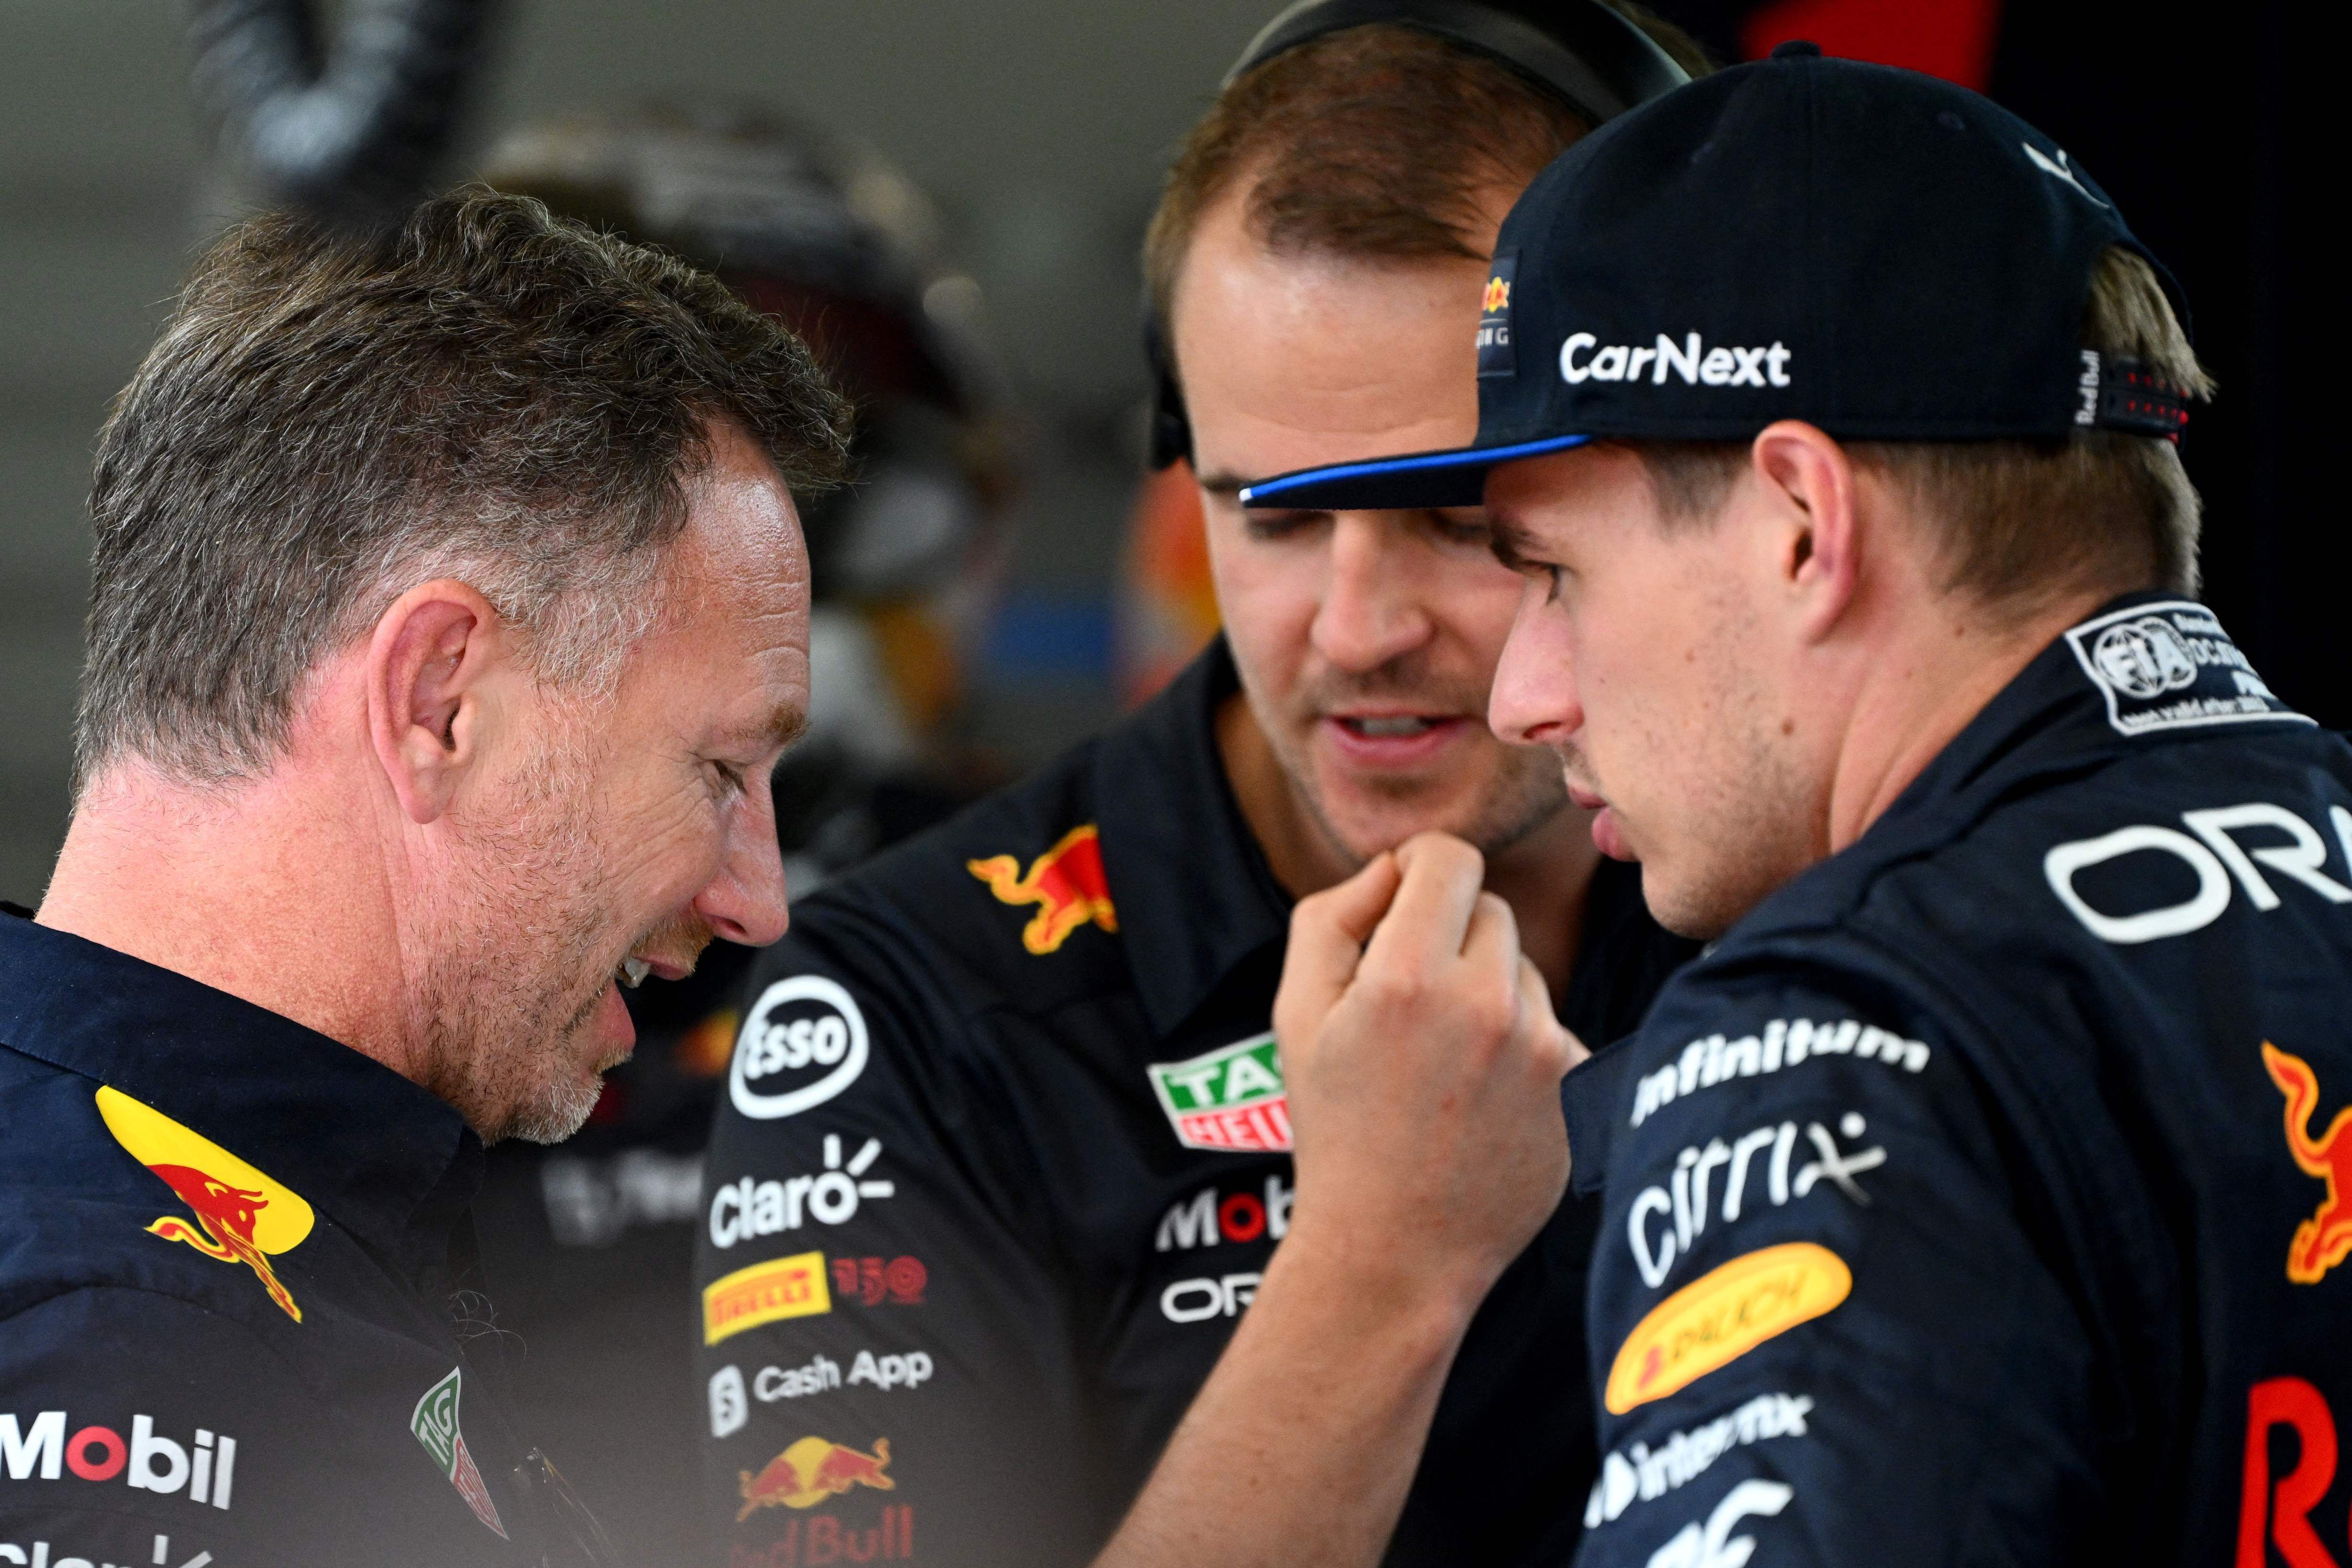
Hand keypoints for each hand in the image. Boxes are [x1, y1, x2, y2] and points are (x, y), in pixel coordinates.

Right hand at [1272, 832, 1586, 1324]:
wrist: (1393, 1251)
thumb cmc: (1336, 1128)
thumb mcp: (1294, 1013)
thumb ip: (1331, 915)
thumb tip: (1392, 871)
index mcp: (1409, 975)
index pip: (1449, 858)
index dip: (1419, 867)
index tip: (1402, 900)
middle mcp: (1487, 1003)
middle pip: (1490, 910)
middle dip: (1450, 937)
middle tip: (1410, 1003)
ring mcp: (1542, 1048)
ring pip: (1525, 971)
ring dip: (1489, 993)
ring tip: (1444, 1065)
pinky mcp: (1577, 1088)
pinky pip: (1552, 1028)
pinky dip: (1521, 1049)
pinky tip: (1481, 1099)